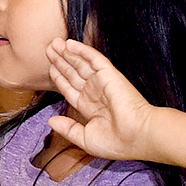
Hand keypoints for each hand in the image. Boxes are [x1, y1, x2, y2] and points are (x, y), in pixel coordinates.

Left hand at [44, 38, 161, 161]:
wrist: (138, 136)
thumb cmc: (117, 143)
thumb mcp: (86, 139)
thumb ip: (68, 129)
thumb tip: (51, 121)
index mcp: (89, 107)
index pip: (70, 88)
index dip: (59, 77)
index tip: (49, 67)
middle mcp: (94, 92)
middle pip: (72, 73)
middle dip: (60, 61)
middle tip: (47, 48)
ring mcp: (101, 83)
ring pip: (80, 63)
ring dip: (67, 53)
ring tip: (53, 42)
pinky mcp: (110, 74)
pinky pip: (94, 59)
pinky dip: (82, 50)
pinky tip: (69, 43)